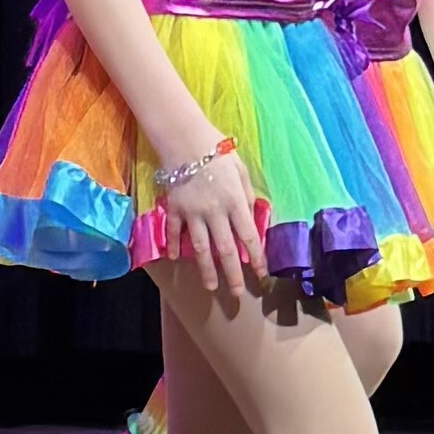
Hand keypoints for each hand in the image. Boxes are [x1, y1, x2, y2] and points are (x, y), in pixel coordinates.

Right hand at [157, 135, 264, 299]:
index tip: (260, 274)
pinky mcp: (174, 209)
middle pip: (224, 250)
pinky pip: (174, 232)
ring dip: (206, 270)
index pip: (249, 237)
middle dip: (232, 274)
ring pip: (200, 248)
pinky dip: (174, 246)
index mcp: (234, 202)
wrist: (184, 139)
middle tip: (236, 294)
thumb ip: (247, 195)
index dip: (256, 258)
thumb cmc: (217, 152)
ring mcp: (192, 213)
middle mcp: (214, 212)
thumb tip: (252, 218)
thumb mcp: (241, 170)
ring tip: (210, 286)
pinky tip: (176, 259)